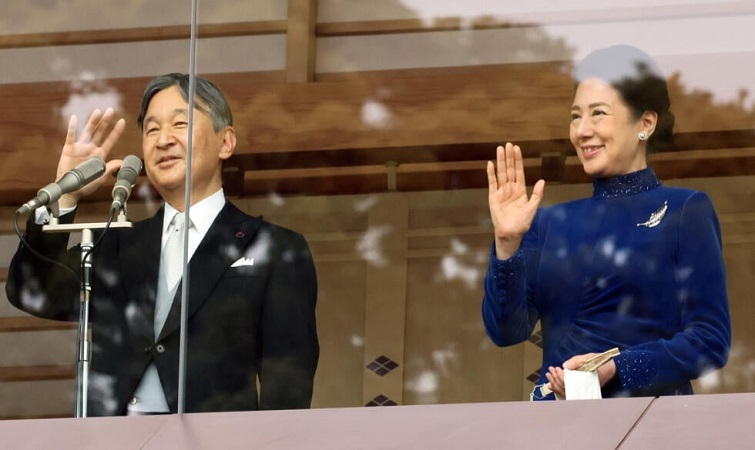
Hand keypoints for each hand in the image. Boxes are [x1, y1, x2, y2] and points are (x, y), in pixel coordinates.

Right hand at [56, 108, 125, 207]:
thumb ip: (110, 169)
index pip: (110, 140)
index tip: (122, 121)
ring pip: (88, 131)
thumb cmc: (86, 185)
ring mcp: (80, 148)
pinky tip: (75, 118)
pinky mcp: (69, 149)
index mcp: (100, 155)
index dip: (116, 131)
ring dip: (92, 121)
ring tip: (98, 111)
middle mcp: (91, 149)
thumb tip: (122, 162)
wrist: (71, 190)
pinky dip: (72, 128)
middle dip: (105, 122)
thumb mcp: (101, 177)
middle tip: (111, 110)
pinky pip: (71, 137)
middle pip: (100, 132)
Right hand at [487, 143, 544, 258]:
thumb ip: (537, 194)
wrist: (511, 233)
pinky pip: (492, 183)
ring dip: (500, 161)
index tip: (517, 149)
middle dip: (509, 157)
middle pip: (509, 169)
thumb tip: (542, 180)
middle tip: (508, 144)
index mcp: (520, 190)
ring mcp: (501, 192)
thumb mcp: (532, 208)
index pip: (519, 172)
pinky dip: (490, 173)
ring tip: (499, 149)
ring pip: (501, 173)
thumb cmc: (522, 223)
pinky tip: (490, 164)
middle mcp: (510, 188)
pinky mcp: (493, 196)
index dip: (518, 160)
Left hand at [546, 353, 617, 398]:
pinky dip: (559, 389)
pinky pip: (568, 393)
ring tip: (550, 375)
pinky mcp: (581, 391)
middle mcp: (585, 388)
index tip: (556, 369)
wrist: (611, 368)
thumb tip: (565, 366)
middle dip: (555, 379)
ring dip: (556, 384)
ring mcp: (583, 390)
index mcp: (587, 381)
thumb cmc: (600, 362)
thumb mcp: (589, 357)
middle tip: (550, 371)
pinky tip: (552, 385)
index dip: (560, 376)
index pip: (569, 383)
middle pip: (566, 388)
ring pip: (566, 392)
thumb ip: (576, 361)